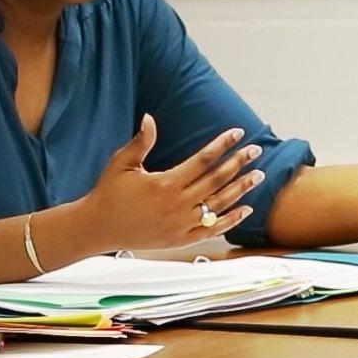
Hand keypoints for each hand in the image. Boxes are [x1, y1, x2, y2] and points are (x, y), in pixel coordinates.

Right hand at [85, 114, 263, 249]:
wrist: (99, 227)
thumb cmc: (109, 192)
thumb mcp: (122, 163)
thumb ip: (141, 142)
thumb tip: (150, 118)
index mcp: (165, 183)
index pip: (202, 160)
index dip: (222, 145)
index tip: (237, 133)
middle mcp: (177, 204)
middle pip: (216, 180)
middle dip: (238, 163)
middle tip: (256, 150)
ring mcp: (181, 224)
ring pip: (219, 204)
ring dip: (241, 188)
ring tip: (259, 175)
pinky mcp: (180, 239)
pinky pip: (212, 229)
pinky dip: (231, 219)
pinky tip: (245, 208)